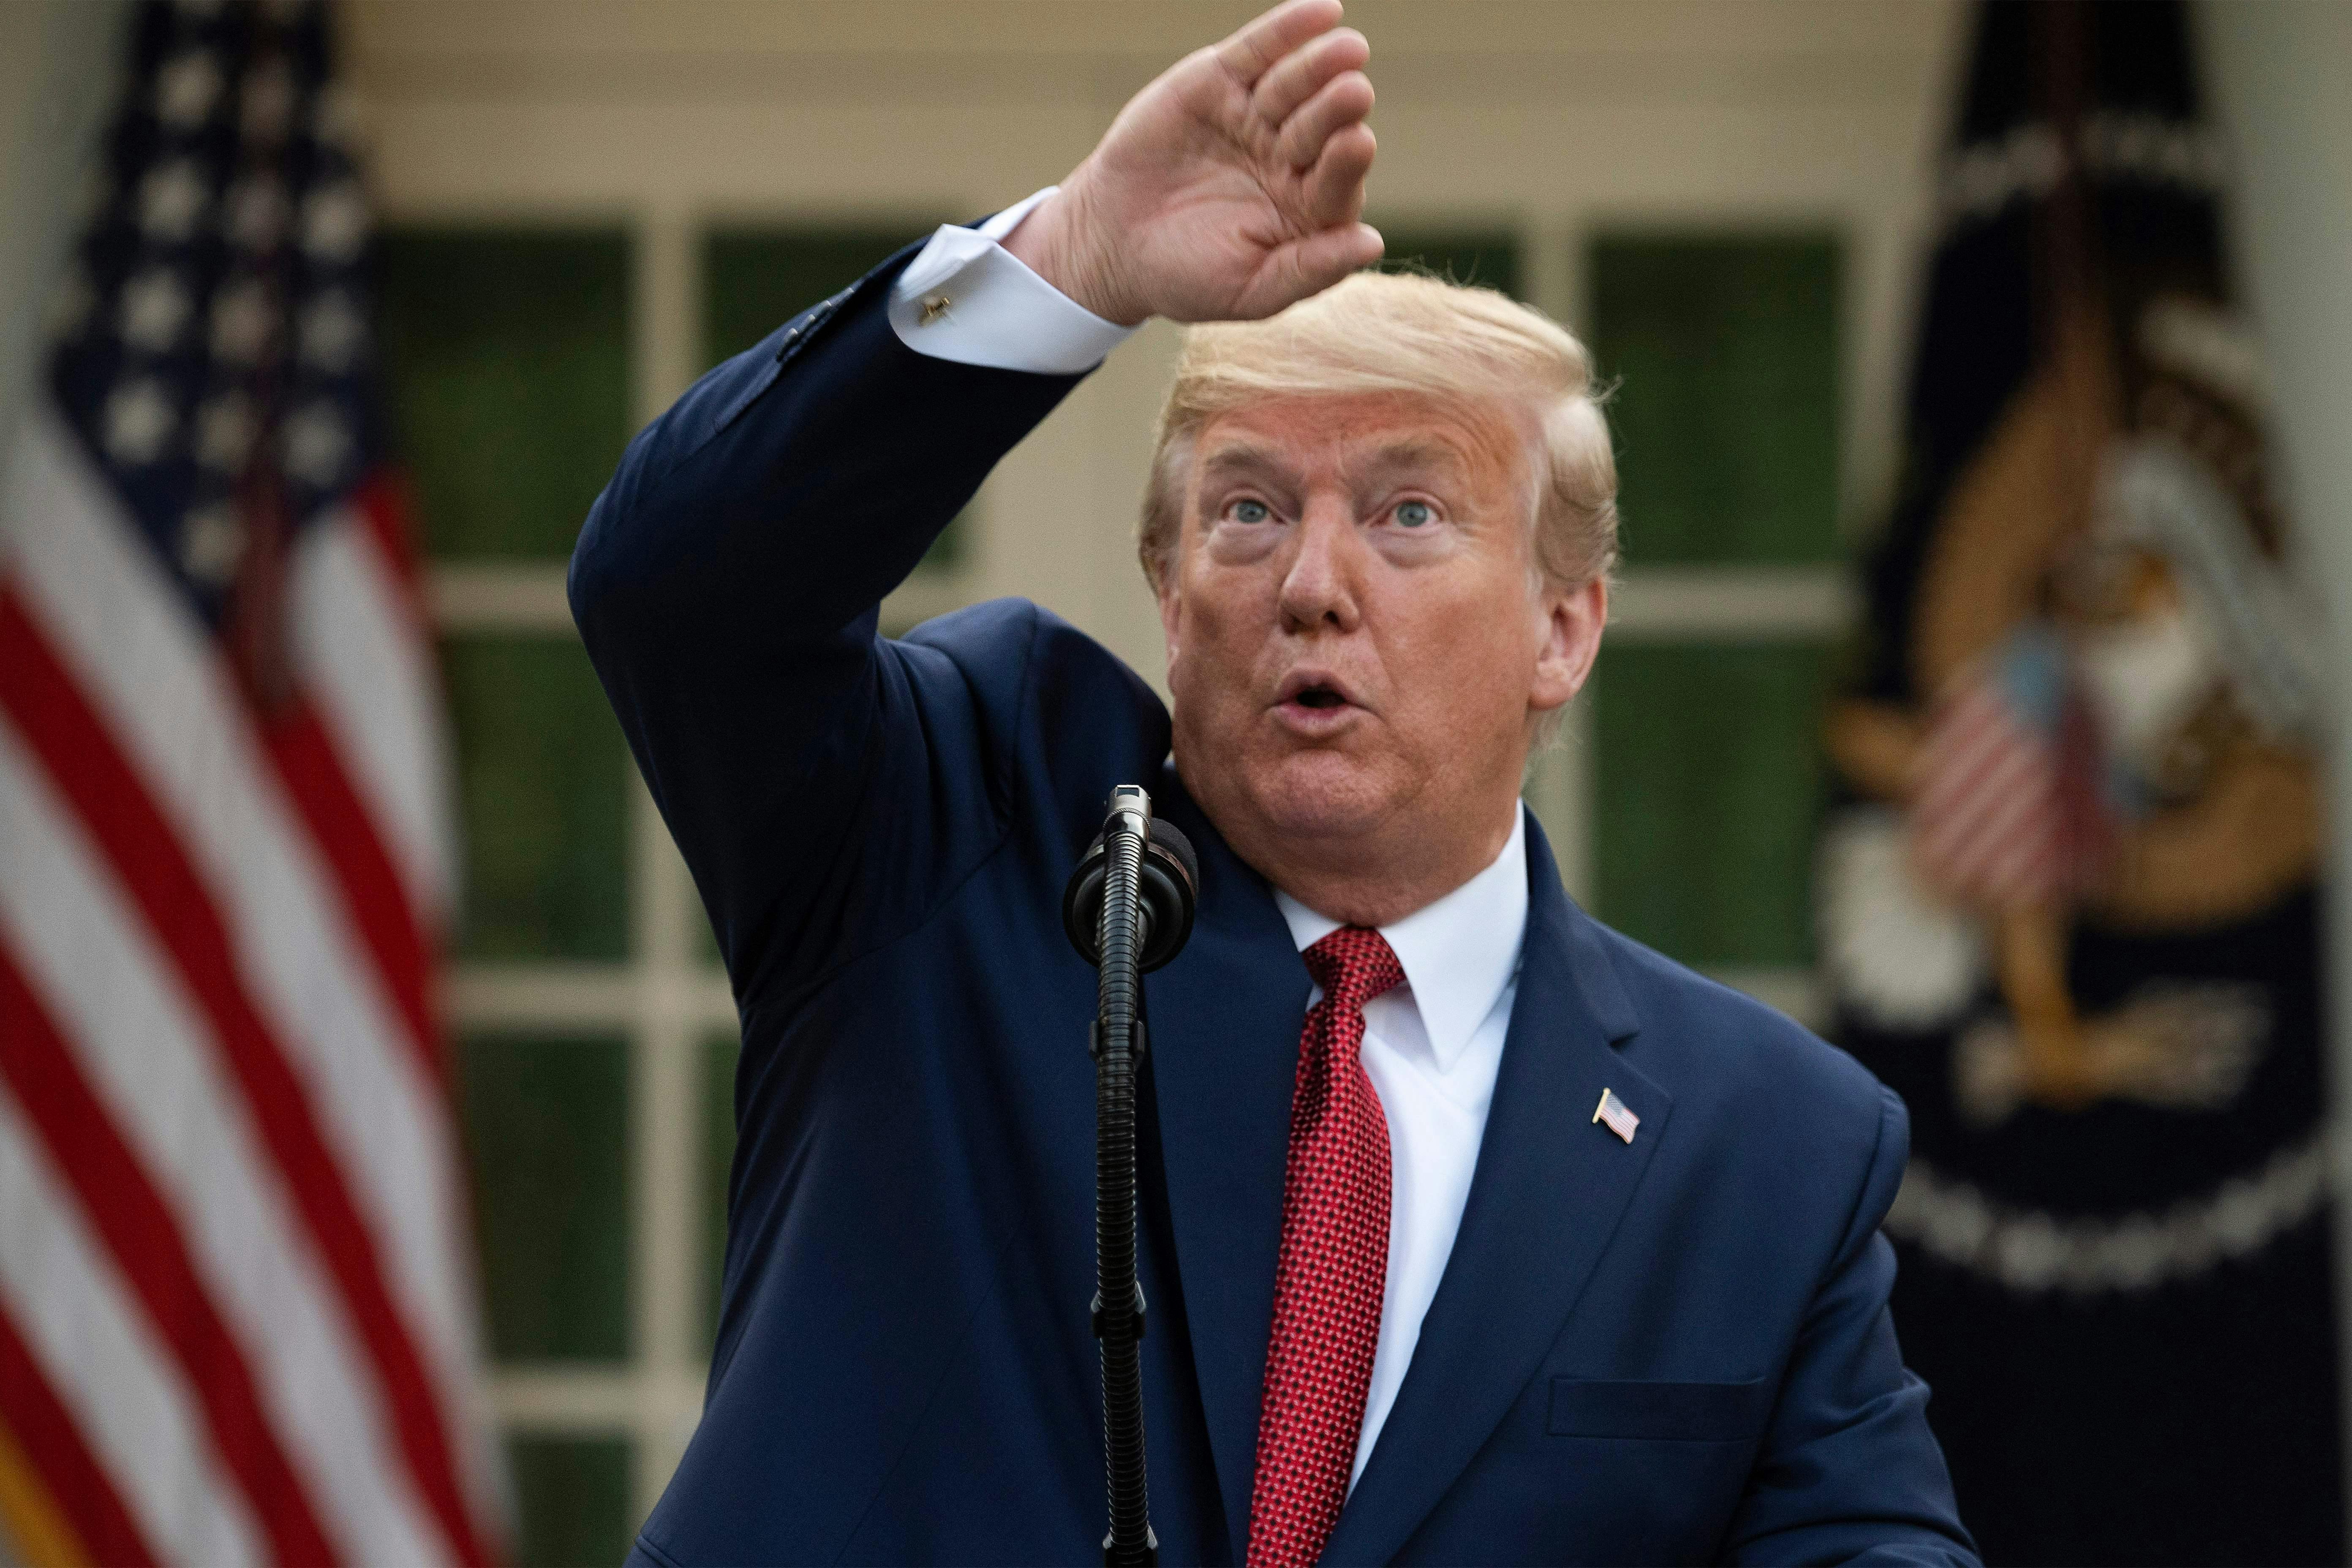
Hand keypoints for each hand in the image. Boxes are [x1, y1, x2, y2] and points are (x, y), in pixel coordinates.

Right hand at [1003, 0, 1380, 325]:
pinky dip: (1288, 29)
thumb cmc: (1184, 276)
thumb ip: (1309, 269)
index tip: (1357, 143)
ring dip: (1320, 65)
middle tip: (1353, 93)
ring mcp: (1258, 116)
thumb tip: (1372, 244)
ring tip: (1349, 49)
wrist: (1110, 242)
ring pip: (1294, 84)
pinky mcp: (1222, 81)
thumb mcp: (1249, 289)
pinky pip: (1259, 50)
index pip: (1337, 183)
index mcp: (1307, 209)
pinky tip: (1322, 10)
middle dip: (1335, 110)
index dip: (1346, 164)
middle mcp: (1291, 158)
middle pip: (1321, 127)